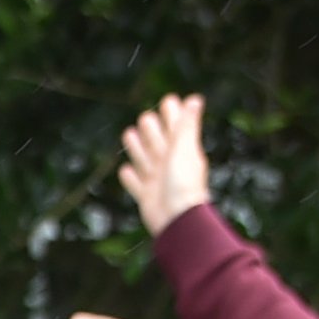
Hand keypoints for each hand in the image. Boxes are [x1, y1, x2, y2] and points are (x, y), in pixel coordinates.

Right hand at [117, 94, 210, 233]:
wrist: (177, 219)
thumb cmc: (183, 184)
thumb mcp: (184, 149)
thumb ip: (186, 125)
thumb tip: (194, 99)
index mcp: (183, 153)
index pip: (176, 129)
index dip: (172, 115)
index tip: (168, 99)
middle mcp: (170, 166)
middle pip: (159, 144)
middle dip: (152, 130)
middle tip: (146, 116)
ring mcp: (158, 182)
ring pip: (145, 161)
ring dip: (137, 149)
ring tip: (128, 134)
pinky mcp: (147, 198)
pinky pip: (136, 185)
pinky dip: (130, 178)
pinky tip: (124, 171)